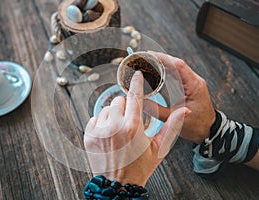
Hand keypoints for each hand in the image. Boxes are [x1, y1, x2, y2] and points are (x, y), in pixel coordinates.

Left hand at [84, 71, 188, 185]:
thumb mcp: (159, 148)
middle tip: (129, 122)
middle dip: (125, 107)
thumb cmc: (140, 167)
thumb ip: (172, 127)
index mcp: (133, 127)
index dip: (136, 83)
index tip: (136, 74)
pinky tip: (109, 136)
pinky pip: (95, 119)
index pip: (134, 96)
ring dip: (113, 115)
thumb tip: (185, 111)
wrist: (118, 186)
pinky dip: (101, 123)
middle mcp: (114, 126)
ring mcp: (99, 131)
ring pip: (106, 109)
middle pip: (118, 100)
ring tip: (119, 131)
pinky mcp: (89, 136)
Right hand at [144, 52, 215, 142]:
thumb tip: (140, 102)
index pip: (178, 65)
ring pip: (175, 67)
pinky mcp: (188, 86)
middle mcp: (194, 81)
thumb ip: (157, 111)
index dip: (163, 58)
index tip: (149, 55)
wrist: (209, 130)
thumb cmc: (197, 126)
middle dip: (159, 58)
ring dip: (162, 63)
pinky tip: (155, 71)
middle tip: (143, 57)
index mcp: (194, 86)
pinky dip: (165, 70)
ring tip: (146, 62)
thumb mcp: (175, 119)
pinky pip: (176, 74)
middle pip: (176, 63)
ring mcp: (191, 82)